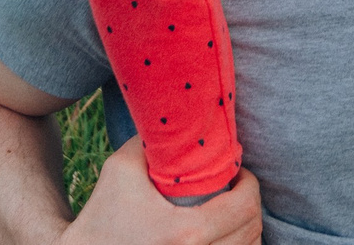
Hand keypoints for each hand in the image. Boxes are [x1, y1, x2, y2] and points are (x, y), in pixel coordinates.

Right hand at [62, 139, 263, 244]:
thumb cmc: (101, 215)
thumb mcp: (120, 168)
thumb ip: (150, 140)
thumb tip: (174, 119)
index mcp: (186, 233)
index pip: (245, 208)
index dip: (250, 185)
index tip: (238, 173)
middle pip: (252, 232)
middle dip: (251, 204)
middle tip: (236, 187)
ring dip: (246, 229)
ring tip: (230, 210)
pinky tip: (223, 234)